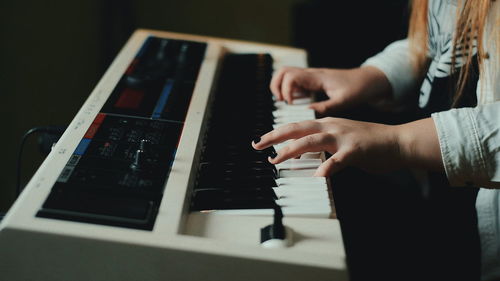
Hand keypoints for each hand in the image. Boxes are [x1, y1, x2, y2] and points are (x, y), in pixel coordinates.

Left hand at [252, 117, 442, 175]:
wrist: (398, 141)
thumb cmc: (371, 143)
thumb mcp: (342, 140)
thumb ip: (324, 147)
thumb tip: (307, 158)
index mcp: (327, 124)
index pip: (296, 127)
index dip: (277, 133)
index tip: (261, 140)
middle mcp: (331, 127)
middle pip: (297, 129)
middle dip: (274, 137)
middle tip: (257, 145)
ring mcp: (343, 137)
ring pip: (311, 141)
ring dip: (291, 151)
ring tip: (276, 160)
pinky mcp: (356, 150)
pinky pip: (338, 159)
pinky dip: (327, 167)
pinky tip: (318, 175)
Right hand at [269, 66, 390, 114]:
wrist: (370, 80)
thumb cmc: (359, 88)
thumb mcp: (343, 101)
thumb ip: (324, 107)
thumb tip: (306, 114)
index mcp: (317, 77)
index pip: (291, 77)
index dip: (286, 91)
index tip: (290, 105)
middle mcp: (312, 75)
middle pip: (283, 72)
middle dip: (276, 87)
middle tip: (281, 102)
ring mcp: (312, 77)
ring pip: (286, 75)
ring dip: (280, 88)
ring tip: (285, 103)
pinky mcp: (314, 82)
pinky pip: (295, 83)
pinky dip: (290, 91)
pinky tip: (295, 104)